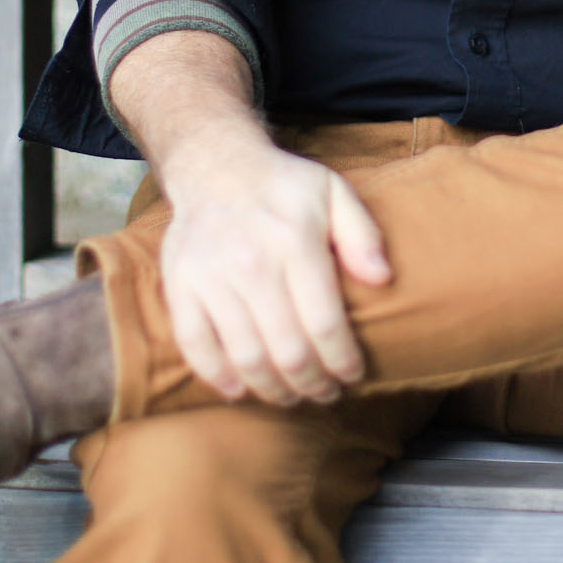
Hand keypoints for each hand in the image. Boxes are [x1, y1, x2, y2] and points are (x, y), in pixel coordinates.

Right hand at [160, 129, 390, 406]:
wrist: (215, 166)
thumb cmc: (282, 187)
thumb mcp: (334, 192)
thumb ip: (362, 234)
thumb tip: (383, 279)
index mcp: (295, 241)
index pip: (325, 323)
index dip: (342, 360)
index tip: (353, 375)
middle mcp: (251, 262)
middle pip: (288, 350)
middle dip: (313, 384)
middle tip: (325, 394)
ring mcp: (210, 277)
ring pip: (245, 356)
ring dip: (272, 389)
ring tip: (291, 396)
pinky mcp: (179, 285)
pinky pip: (195, 345)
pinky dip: (218, 376)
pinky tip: (240, 388)